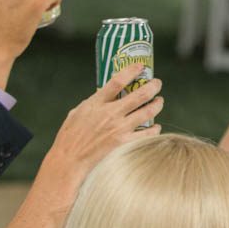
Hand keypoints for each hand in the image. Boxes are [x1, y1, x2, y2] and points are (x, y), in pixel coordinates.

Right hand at [42, 63, 163, 184]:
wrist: (69, 161)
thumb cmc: (70, 137)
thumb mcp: (77, 113)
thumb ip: (93, 103)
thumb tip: (106, 95)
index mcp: (96, 104)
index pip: (117, 81)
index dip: (131, 71)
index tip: (140, 66)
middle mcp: (110, 114)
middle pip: (140, 94)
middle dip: (153, 86)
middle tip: (157, 83)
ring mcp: (119, 128)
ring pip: (148, 111)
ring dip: (157, 104)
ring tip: (159, 101)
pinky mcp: (125, 143)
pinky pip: (148, 133)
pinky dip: (155, 128)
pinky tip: (155, 126)